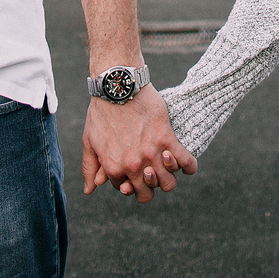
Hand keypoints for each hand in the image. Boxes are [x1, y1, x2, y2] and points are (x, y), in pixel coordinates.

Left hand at [82, 86, 197, 203]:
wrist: (117, 86)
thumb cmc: (101, 111)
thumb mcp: (89, 141)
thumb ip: (89, 168)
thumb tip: (90, 190)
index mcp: (115, 169)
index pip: (128, 190)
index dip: (131, 183)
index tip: (134, 173)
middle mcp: (134, 166)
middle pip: (150, 193)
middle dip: (150, 186)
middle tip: (150, 171)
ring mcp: (152, 153)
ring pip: (168, 183)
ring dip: (168, 177)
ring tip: (165, 165)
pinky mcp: (166, 138)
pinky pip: (185, 162)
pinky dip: (189, 166)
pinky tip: (186, 164)